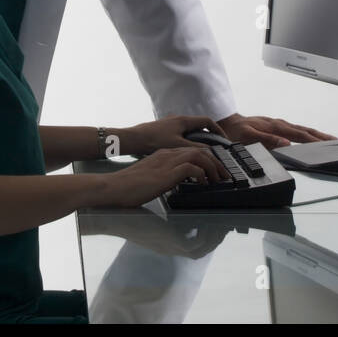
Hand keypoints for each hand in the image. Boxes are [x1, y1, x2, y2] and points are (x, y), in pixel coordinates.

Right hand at [104, 147, 229, 207]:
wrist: (114, 187)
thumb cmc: (128, 187)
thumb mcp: (150, 179)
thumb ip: (163, 177)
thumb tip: (176, 184)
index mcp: (163, 155)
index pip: (191, 150)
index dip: (206, 159)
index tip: (214, 170)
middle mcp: (167, 154)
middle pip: (199, 149)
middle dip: (215, 162)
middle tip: (224, 175)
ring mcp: (167, 162)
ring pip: (199, 155)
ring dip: (213, 167)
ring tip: (219, 179)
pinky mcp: (166, 172)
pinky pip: (192, 167)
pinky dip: (202, 174)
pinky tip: (204, 183)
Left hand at [121, 115, 224, 154]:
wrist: (133, 139)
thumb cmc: (153, 140)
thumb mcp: (178, 145)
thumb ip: (195, 147)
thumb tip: (209, 150)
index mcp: (183, 120)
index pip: (207, 121)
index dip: (218, 130)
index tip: (223, 140)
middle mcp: (178, 119)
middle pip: (200, 125)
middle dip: (209, 136)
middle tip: (215, 148)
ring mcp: (171, 123)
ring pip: (190, 130)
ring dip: (198, 139)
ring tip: (202, 152)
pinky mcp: (164, 129)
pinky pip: (182, 133)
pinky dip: (188, 140)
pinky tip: (185, 152)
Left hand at [215, 113, 335, 149]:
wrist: (227, 123)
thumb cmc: (236, 131)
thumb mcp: (249, 137)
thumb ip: (268, 140)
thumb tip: (286, 143)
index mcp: (277, 127)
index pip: (301, 135)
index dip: (316, 140)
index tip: (330, 145)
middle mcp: (280, 124)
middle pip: (307, 131)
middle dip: (323, 136)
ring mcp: (280, 125)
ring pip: (303, 130)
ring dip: (318, 135)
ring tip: (332, 140)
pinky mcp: (277, 127)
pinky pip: (297, 131)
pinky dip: (308, 134)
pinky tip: (312, 138)